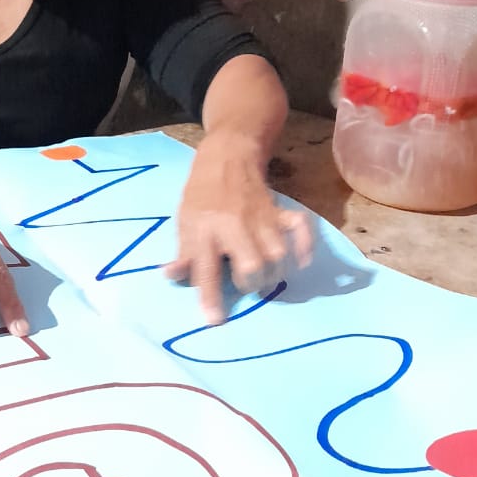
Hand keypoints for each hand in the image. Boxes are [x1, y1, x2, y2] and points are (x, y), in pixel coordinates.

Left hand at [165, 128, 312, 324]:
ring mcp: (260, 217)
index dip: (210, 297)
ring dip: (275, 272)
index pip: (206, 269)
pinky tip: (299, 262)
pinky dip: (305, 247)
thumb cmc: (201, 194)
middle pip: (252, 265)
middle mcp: (234, 225)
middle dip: (252, 283)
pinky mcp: (280, 211)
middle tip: (247, 285)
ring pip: (277, 253)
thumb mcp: (184, 221)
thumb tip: (171, 276)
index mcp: (205, 230)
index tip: (214, 321)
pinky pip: (301, 229)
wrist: (227, 156)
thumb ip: (183, 253)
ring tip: (267, 276)